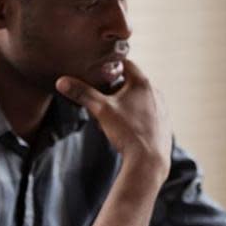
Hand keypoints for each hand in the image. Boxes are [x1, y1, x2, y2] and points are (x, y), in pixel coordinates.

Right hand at [56, 59, 171, 180]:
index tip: (99, 74)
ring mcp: (161, 109)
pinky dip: (134, 118)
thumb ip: (82, 93)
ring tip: (110, 120)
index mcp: (142, 83)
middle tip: (100, 102)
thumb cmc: (127, 132)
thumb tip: (62, 81)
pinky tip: (125, 131)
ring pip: (138, 100)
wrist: (149, 161)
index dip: (111, 67)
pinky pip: (146, 114)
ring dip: (123, 106)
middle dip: (114, 91)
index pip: (126, 64)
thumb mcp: (100, 110)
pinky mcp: (163, 124)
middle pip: (130, 84)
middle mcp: (156, 92)